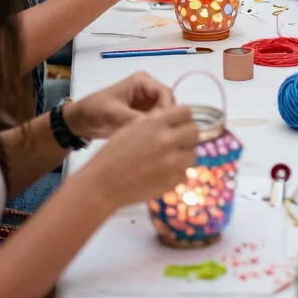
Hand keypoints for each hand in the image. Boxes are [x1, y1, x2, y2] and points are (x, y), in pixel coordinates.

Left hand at [63, 73, 173, 139]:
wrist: (81, 122)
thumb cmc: (94, 110)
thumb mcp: (114, 114)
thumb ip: (135, 119)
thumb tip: (156, 128)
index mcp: (142, 82)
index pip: (166, 93)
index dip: (169, 109)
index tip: (163, 127)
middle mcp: (149, 90)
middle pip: (169, 104)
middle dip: (166, 120)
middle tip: (160, 137)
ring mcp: (148, 104)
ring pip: (166, 115)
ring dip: (162, 127)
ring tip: (155, 141)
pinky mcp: (145, 116)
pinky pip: (158, 123)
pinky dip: (156, 132)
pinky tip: (152, 142)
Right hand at [84, 104, 198, 209]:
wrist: (102, 184)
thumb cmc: (112, 154)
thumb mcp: (132, 128)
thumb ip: (156, 123)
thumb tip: (175, 123)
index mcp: (155, 122)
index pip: (186, 112)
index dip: (181, 118)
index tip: (176, 125)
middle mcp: (167, 139)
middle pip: (194, 131)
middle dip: (186, 135)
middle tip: (176, 142)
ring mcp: (172, 161)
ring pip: (193, 153)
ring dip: (184, 155)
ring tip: (169, 160)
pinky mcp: (173, 180)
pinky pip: (186, 172)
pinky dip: (178, 173)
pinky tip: (164, 173)